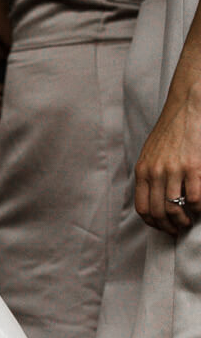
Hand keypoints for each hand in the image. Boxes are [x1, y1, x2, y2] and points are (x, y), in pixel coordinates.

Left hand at [134, 83, 200, 234]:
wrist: (187, 107)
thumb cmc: (171, 131)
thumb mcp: (150, 153)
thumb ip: (149, 174)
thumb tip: (152, 195)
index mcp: (143, 170)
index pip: (142, 207)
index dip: (152, 222)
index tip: (161, 227)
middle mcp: (155, 172)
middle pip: (158, 211)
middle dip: (168, 226)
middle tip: (178, 229)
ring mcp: (174, 170)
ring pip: (175, 208)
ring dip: (183, 220)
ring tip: (189, 222)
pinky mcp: (194, 166)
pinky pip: (194, 197)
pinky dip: (198, 208)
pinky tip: (200, 208)